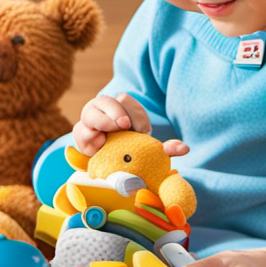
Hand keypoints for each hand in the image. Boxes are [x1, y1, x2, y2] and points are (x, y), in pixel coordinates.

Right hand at [72, 92, 189, 156]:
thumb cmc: (133, 151)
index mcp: (122, 108)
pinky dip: (89, 136)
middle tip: (125, 126)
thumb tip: (184, 149)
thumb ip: (165, 149)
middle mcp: (105, 109)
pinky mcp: (82, 135)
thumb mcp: (150, 151)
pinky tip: (100, 145)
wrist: (111, 166)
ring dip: (101, 121)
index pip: (127, 100)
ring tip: (108, 135)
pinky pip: (81, 131)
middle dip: (117, 112)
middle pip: (107, 100)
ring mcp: (91, 120)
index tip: (143, 131)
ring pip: (90, 111)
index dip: (136, 113)